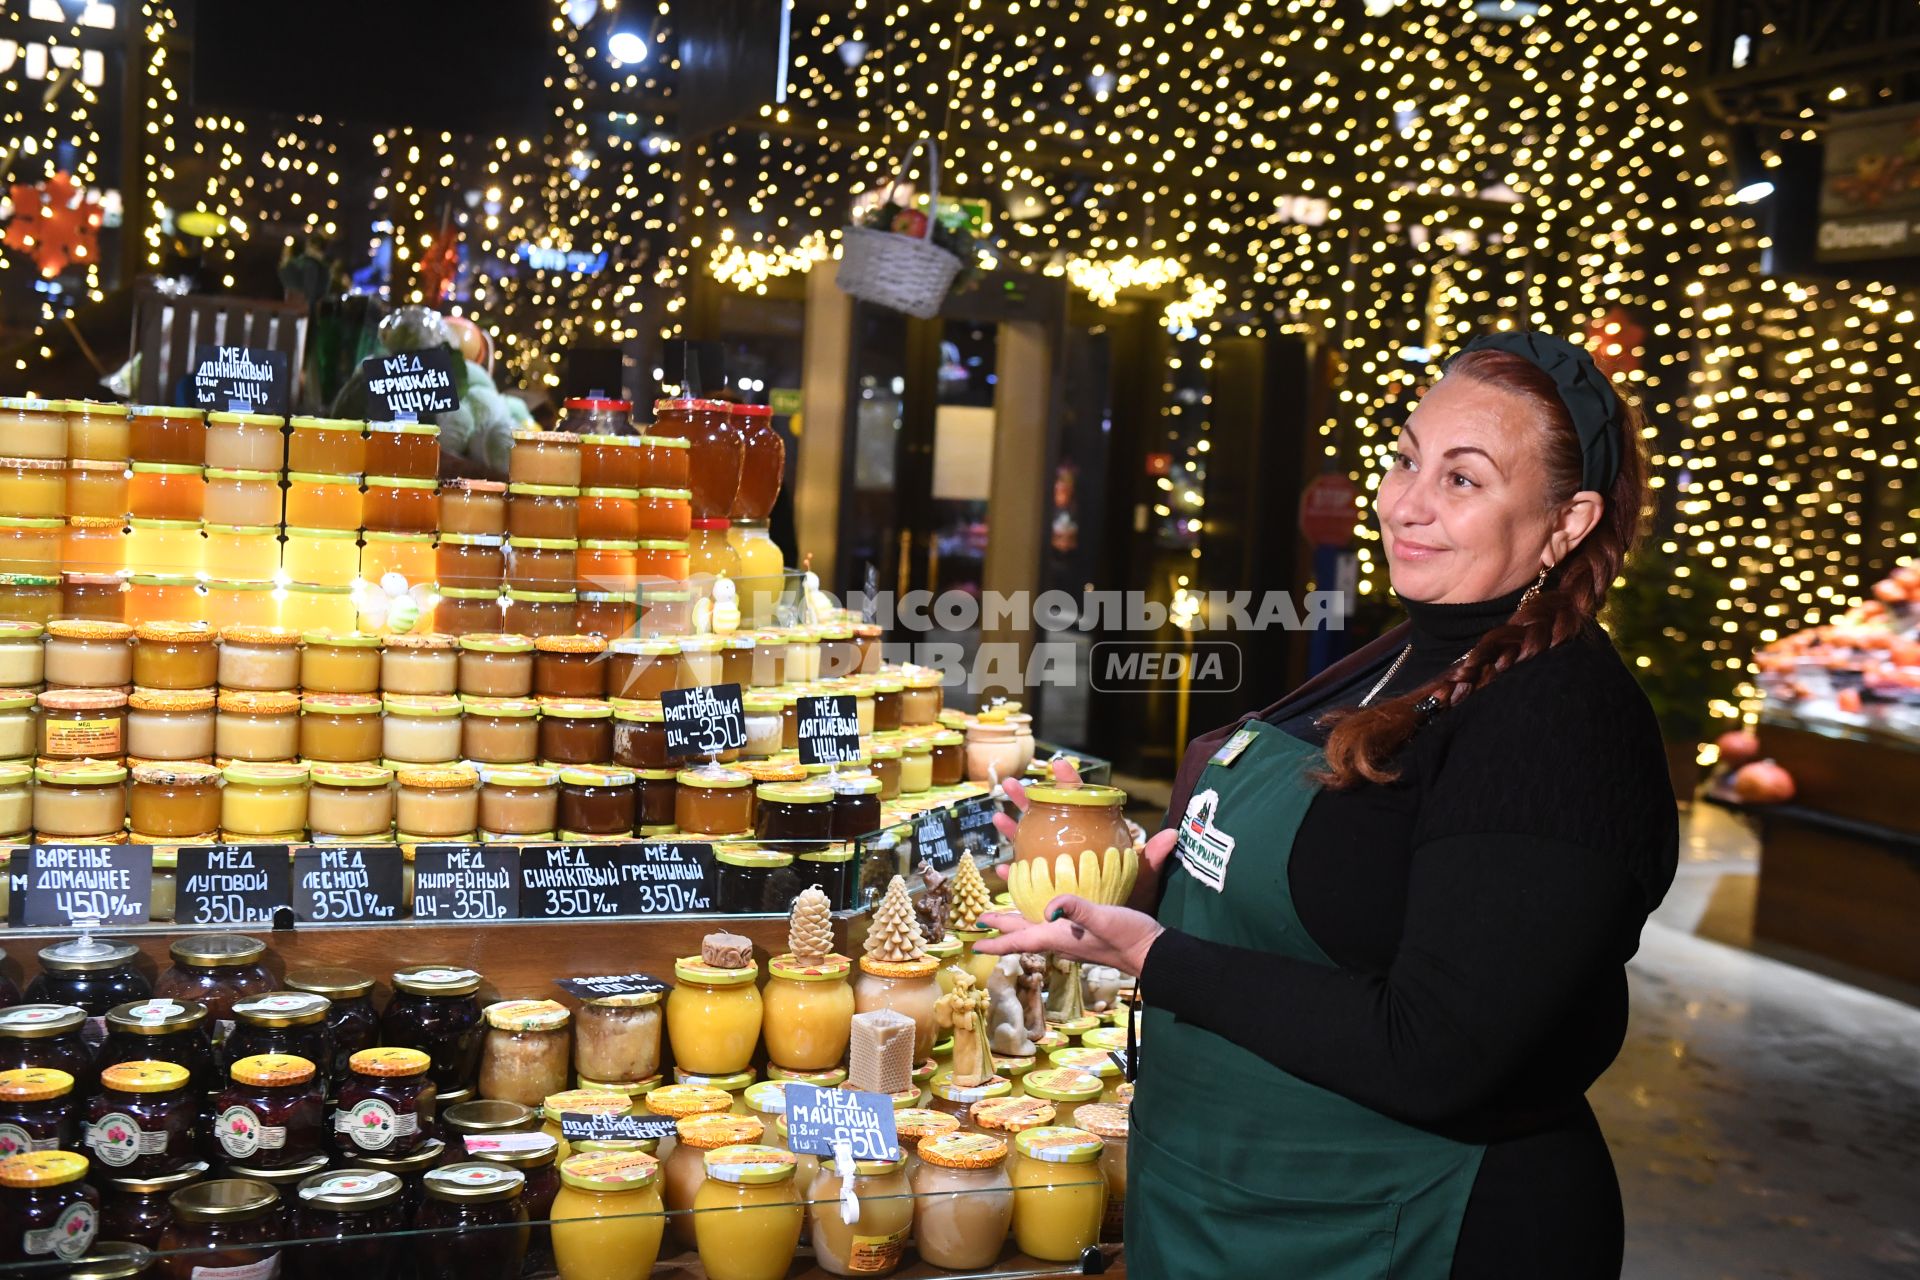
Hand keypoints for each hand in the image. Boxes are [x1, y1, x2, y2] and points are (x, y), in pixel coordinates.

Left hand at [973, 896, 1164, 977]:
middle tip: (980, 921)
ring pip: (1037, 931)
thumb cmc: (1127, 936)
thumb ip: (1077, 910)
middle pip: (1023, 934)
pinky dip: (1039, 920)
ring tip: (1004, 917)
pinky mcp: (1085, 936)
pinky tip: (1045, 915)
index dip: (996, 940)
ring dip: (1018, 924)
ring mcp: (1073, 940)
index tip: (975, 944)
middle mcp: (1062, 940)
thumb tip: (1049, 908)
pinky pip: (1053, 928)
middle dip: (1001, 927)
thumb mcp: (1103, 918)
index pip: (1020, 940)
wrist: (1152, 953)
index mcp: (1059, 936)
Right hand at [992, 759, 1178, 911]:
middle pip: (1045, 816)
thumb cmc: (1137, 899)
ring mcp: (1058, 866)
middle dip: (1026, 798)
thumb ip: (1153, 858)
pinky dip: (1014, 871)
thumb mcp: (1145, 878)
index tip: (1058, 765)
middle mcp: (1072, 848)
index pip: (1079, 802)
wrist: (1130, 931)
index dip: (1068, 782)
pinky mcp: (1049, 887)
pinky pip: (1027, 878)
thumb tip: (1172, 835)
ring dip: (1012, 829)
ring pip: (1029, 842)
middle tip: (1010, 784)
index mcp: (1094, 838)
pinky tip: (1002, 867)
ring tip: (997, 816)